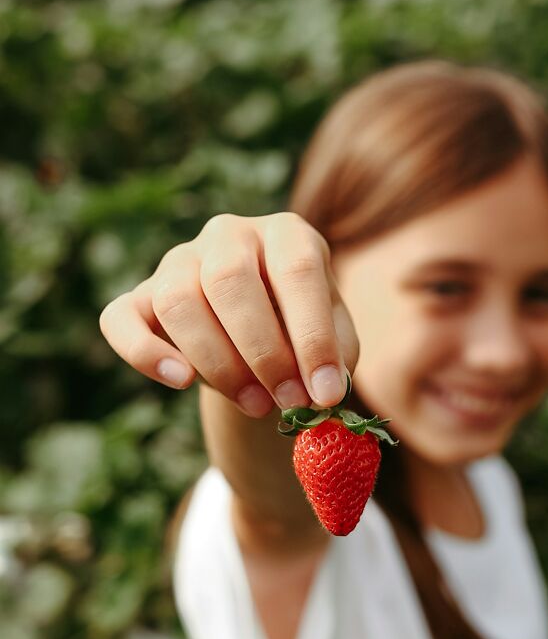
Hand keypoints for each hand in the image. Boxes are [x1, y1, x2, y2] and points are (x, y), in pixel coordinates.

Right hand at [98, 212, 358, 416]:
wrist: (261, 336)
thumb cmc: (303, 332)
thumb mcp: (335, 339)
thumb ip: (335, 357)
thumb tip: (324, 392)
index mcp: (285, 233)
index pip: (297, 270)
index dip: (313, 337)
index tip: (326, 394)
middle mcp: (229, 235)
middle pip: (229, 279)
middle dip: (262, 351)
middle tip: (287, 402)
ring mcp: (179, 260)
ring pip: (178, 300)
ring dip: (217, 362)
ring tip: (256, 404)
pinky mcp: (139, 296)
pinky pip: (121, 319)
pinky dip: (145, 353)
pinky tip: (181, 381)